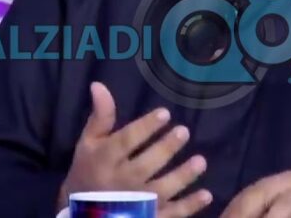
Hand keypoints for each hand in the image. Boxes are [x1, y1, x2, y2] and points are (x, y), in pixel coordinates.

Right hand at [58, 82, 212, 217]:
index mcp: (105, 159)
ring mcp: (137, 203)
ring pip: (162, 189)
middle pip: (146, 164)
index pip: (127, 141)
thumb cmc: (88, 172)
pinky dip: (189, 206)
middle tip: (184, 131)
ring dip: (183, 176)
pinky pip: (171, 213)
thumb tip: (99, 85)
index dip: (145, 127)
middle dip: (166, 148)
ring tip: (200, 161)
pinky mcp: (149, 217)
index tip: (165, 113)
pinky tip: (206, 194)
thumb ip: (100, 117)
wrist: (84, 214)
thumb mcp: (89, 143)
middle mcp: (121, 181)